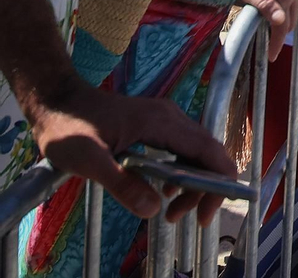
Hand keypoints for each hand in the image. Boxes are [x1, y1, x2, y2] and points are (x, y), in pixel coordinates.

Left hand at [29, 81, 236, 223]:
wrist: (56, 101)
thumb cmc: (68, 128)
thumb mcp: (89, 160)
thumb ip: (123, 183)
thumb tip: (154, 209)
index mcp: (162, 122)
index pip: (208, 151)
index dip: (218, 182)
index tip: (206, 213)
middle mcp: (171, 118)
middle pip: (207, 154)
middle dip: (205, 189)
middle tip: (179, 217)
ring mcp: (166, 119)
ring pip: (197, 153)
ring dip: (194, 183)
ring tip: (172, 210)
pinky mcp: (157, 125)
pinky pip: (183, 150)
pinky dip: (183, 173)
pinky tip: (166, 191)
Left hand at [222, 0, 297, 60]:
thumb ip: (263, 5)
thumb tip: (280, 21)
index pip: (283, 25)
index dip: (277, 42)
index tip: (271, 55)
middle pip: (290, 19)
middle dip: (279, 31)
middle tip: (267, 40)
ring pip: (295, 10)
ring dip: (283, 18)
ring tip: (268, 20)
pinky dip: (288, 5)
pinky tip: (276, 4)